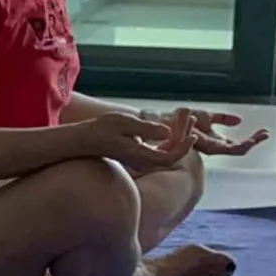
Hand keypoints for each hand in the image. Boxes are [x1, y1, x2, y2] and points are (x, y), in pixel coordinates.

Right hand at [81, 107, 197, 172]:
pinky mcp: (138, 152)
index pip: (169, 158)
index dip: (183, 148)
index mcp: (140, 155)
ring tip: (184, 115)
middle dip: (183, 135)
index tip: (193, 135)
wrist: (83, 140)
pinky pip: (159, 147)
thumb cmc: (100, 130)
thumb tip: (167, 132)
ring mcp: (141, 158)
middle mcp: (143, 160)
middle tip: (189, 115)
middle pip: (171, 153)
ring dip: (177, 134)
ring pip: (166, 150)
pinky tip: (172, 124)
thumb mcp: (124, 123)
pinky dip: (168, 136)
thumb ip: (146, 129)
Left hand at [161, 107, 269, 158]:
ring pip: (237, 150)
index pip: (237, 144)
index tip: (264, 131)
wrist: (167, 122)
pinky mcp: (209, 147)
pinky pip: (228, 149)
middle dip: (255, 141)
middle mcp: (215, 147)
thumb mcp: (207, 117)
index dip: (252, 139)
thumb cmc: (182, 120)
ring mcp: (212, 148)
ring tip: (263, 135)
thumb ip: (223, 119)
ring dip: (252, 142)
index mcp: (215, 141)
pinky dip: (242, 144)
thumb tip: (239, 120)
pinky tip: (250, 139)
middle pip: (240, 149)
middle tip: (267, 133)